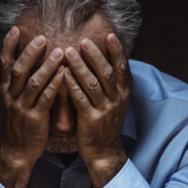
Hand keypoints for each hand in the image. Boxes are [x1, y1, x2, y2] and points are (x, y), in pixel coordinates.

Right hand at [0, 27, 65, 187]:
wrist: (16, 152)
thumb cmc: (17, 125)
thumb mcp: (7, 103)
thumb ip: (10, 84)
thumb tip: (8, 62)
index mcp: (3, 91)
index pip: (3, 64)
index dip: (8, 46)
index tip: (14, 29)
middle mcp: (10, 98)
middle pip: (18, 70)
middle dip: (30, 52)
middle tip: (42, 37)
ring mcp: (21, 108)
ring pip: (33, 83)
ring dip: (46, 66)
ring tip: (59, 52)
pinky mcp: (34, 119)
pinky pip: (45, 99)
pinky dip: (54, 85)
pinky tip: (64, 75)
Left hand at [63, 33, 131, 187]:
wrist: (104, 152)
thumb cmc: (105, 123)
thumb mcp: (116, 102)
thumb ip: (113, 82)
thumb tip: (112, 58)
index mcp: (123, 93)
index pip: (122, 68)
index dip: (117, 51)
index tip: (110, 35)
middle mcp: (117, 100)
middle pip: (107, 73)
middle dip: (95, 55)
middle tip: (84, 40)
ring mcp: (104, 110)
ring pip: (93, 84)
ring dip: (80, 66)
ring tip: (69, 51)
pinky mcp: (91, 120)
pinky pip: (81, 99)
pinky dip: (72, 85)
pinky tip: (63, 74)